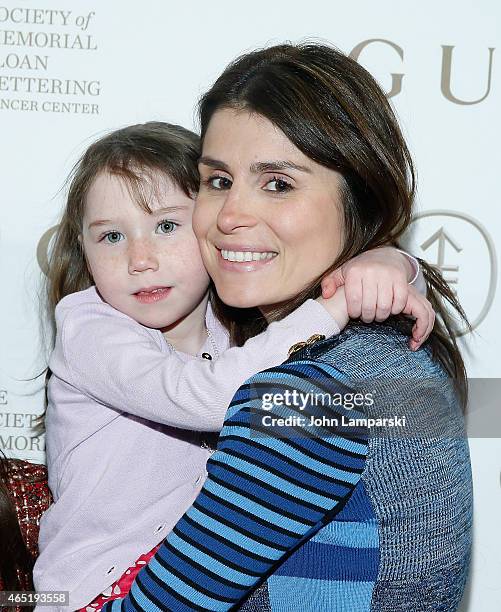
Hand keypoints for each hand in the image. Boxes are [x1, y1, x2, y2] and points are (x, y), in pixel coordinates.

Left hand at [319, 248, 434, 349]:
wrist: (384, 256)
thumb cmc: (360, 269)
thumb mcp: (341, 273)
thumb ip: (329, 283)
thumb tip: (327, 295)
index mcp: (355, 271)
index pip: (354, 300)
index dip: (354, 312)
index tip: (355, 314)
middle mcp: (371, 271)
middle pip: (369, 305)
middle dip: (367, 316)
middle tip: (367, 317)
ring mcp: (387, 274)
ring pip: (384, 305)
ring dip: (381, 315)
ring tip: (377, 315)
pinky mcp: (401, 278)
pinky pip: (400, 300)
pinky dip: (395, 309)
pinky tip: (390, 309)